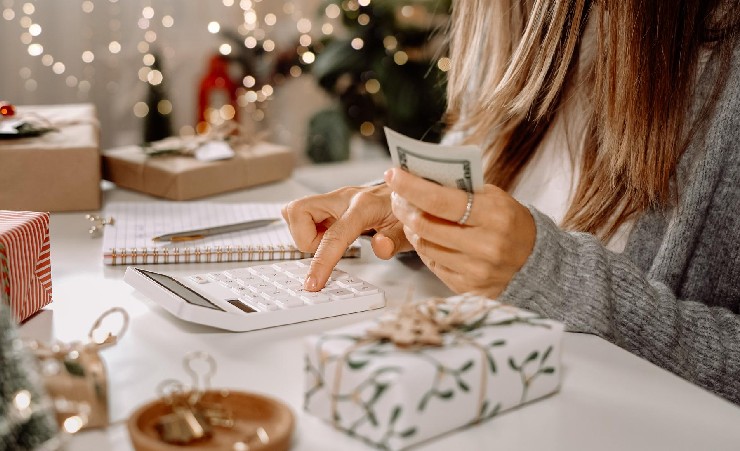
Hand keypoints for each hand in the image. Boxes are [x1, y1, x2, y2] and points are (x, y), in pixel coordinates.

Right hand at [281, 183, 412, 290]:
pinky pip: (302, 215)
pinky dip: (307, 230)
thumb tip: (380, 247)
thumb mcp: (408, 230)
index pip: (335, 235)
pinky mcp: (327, 203)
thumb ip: (395, 240)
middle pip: (299, 211)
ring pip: (295, 212)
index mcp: (364, 206)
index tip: (313, 283)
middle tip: (325, 249)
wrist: (406, 194)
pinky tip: (327, 236)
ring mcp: (333, 199)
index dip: (321, 261)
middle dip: (303, 238)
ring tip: (329, 242)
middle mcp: (343, 198)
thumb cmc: (406, 212)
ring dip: (305, 235)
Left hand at [384, 168, 535, 297]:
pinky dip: (424, 246)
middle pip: (425, 226)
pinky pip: (432, 263)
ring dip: (410, 227)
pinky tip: (427, 236)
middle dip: (404, 208)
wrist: (535, 261)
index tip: (393, 174)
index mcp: (494, 216)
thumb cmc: (509, 221)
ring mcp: (475, 270)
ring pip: (424, 246)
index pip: (440, 201)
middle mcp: (485, 246)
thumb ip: (460, 189)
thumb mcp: (493, 197)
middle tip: (397, 196)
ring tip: (411, 215)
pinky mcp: (466, 288)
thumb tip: (419, 176)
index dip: (411, 187)